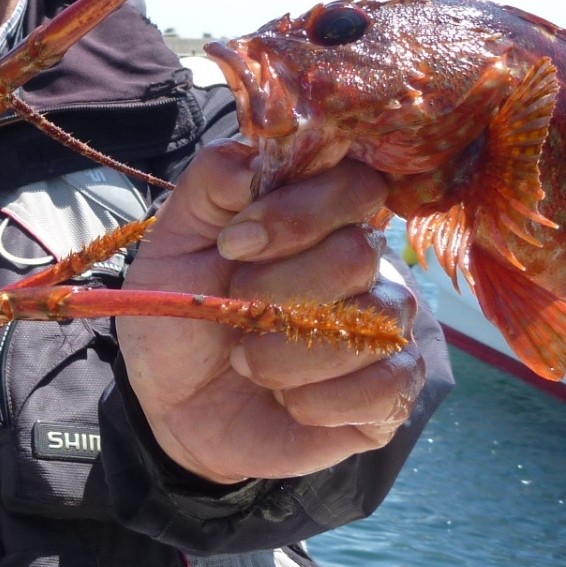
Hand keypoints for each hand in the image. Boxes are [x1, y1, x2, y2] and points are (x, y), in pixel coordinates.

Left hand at [118, 140, 424, 484]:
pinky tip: (288, 400)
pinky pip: (387, 385)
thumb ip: (211, 185)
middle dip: (279, 289)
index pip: (353, 183)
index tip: (234, 244)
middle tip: (236, 310)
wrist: (174, 408)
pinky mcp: (392, 392)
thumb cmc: (180, 318)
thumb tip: (259, 158)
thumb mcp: (172, 245)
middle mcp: (365, 265)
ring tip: (247, 362)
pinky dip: (320, 399)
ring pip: (374, 321)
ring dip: (289, 351)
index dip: (295, 213)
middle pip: (359, 252)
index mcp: (319, 218)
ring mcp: (386, 327)